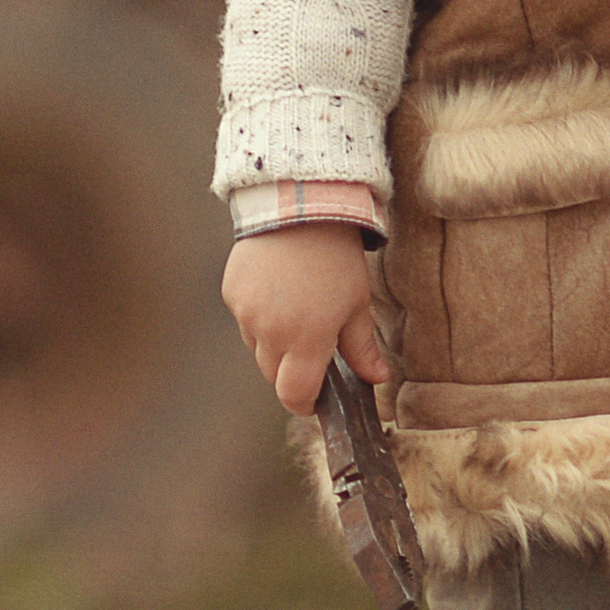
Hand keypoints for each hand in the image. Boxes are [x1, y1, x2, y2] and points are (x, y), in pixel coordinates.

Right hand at [221, 221, 388, 413]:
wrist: (301, 206)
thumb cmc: (337, 255)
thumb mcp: (358, 301)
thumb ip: (363, 347)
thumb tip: (377, 379)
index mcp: (307, 340)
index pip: (295, 395)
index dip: (306, 403)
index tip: (316, 398)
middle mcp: (271, 333)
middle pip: (274, 375)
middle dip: (292, 371)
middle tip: (314, 346)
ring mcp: (247, 315)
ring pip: (258, 348)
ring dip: (275, 343)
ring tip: (299, 307)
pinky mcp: (232, 295)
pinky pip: (245, 321)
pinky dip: (259, 317)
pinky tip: (279, 290)